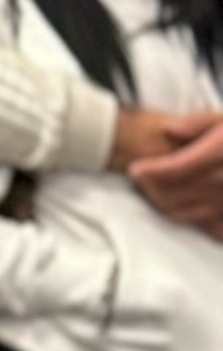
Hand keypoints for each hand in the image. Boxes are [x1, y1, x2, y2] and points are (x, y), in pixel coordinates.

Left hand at [119, 106, 222, 235]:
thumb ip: (198, 123)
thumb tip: (168, 131)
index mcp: (220, 154)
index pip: (172, 170)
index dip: (148, 171)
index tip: (136, 168)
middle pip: (172, 194)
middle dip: (150, 188)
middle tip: (142, 179)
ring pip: (184, 213)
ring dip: (164, 204)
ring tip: (157, 191)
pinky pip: (209, 227)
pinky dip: (192, 218)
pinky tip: (185, 206)